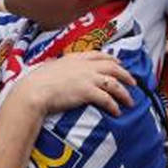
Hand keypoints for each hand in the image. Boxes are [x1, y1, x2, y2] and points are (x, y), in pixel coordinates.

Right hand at [17, 51, 134, 116]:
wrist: (34, 91)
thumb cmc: (36, 82)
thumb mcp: (49, 67)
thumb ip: (58, 67)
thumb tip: (55, 68)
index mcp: (75, 58)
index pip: (98, 54)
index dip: (111, 58)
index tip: (118, 61)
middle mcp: (84, 66)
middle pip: (112, 67)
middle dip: (125, 74)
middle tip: (133, 82)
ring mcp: (87, 78)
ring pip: (114, 83)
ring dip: (124, 93)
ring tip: (130, 101)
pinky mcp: (87, 92)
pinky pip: (107, 99)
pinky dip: (114, 106)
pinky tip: (117, 112)